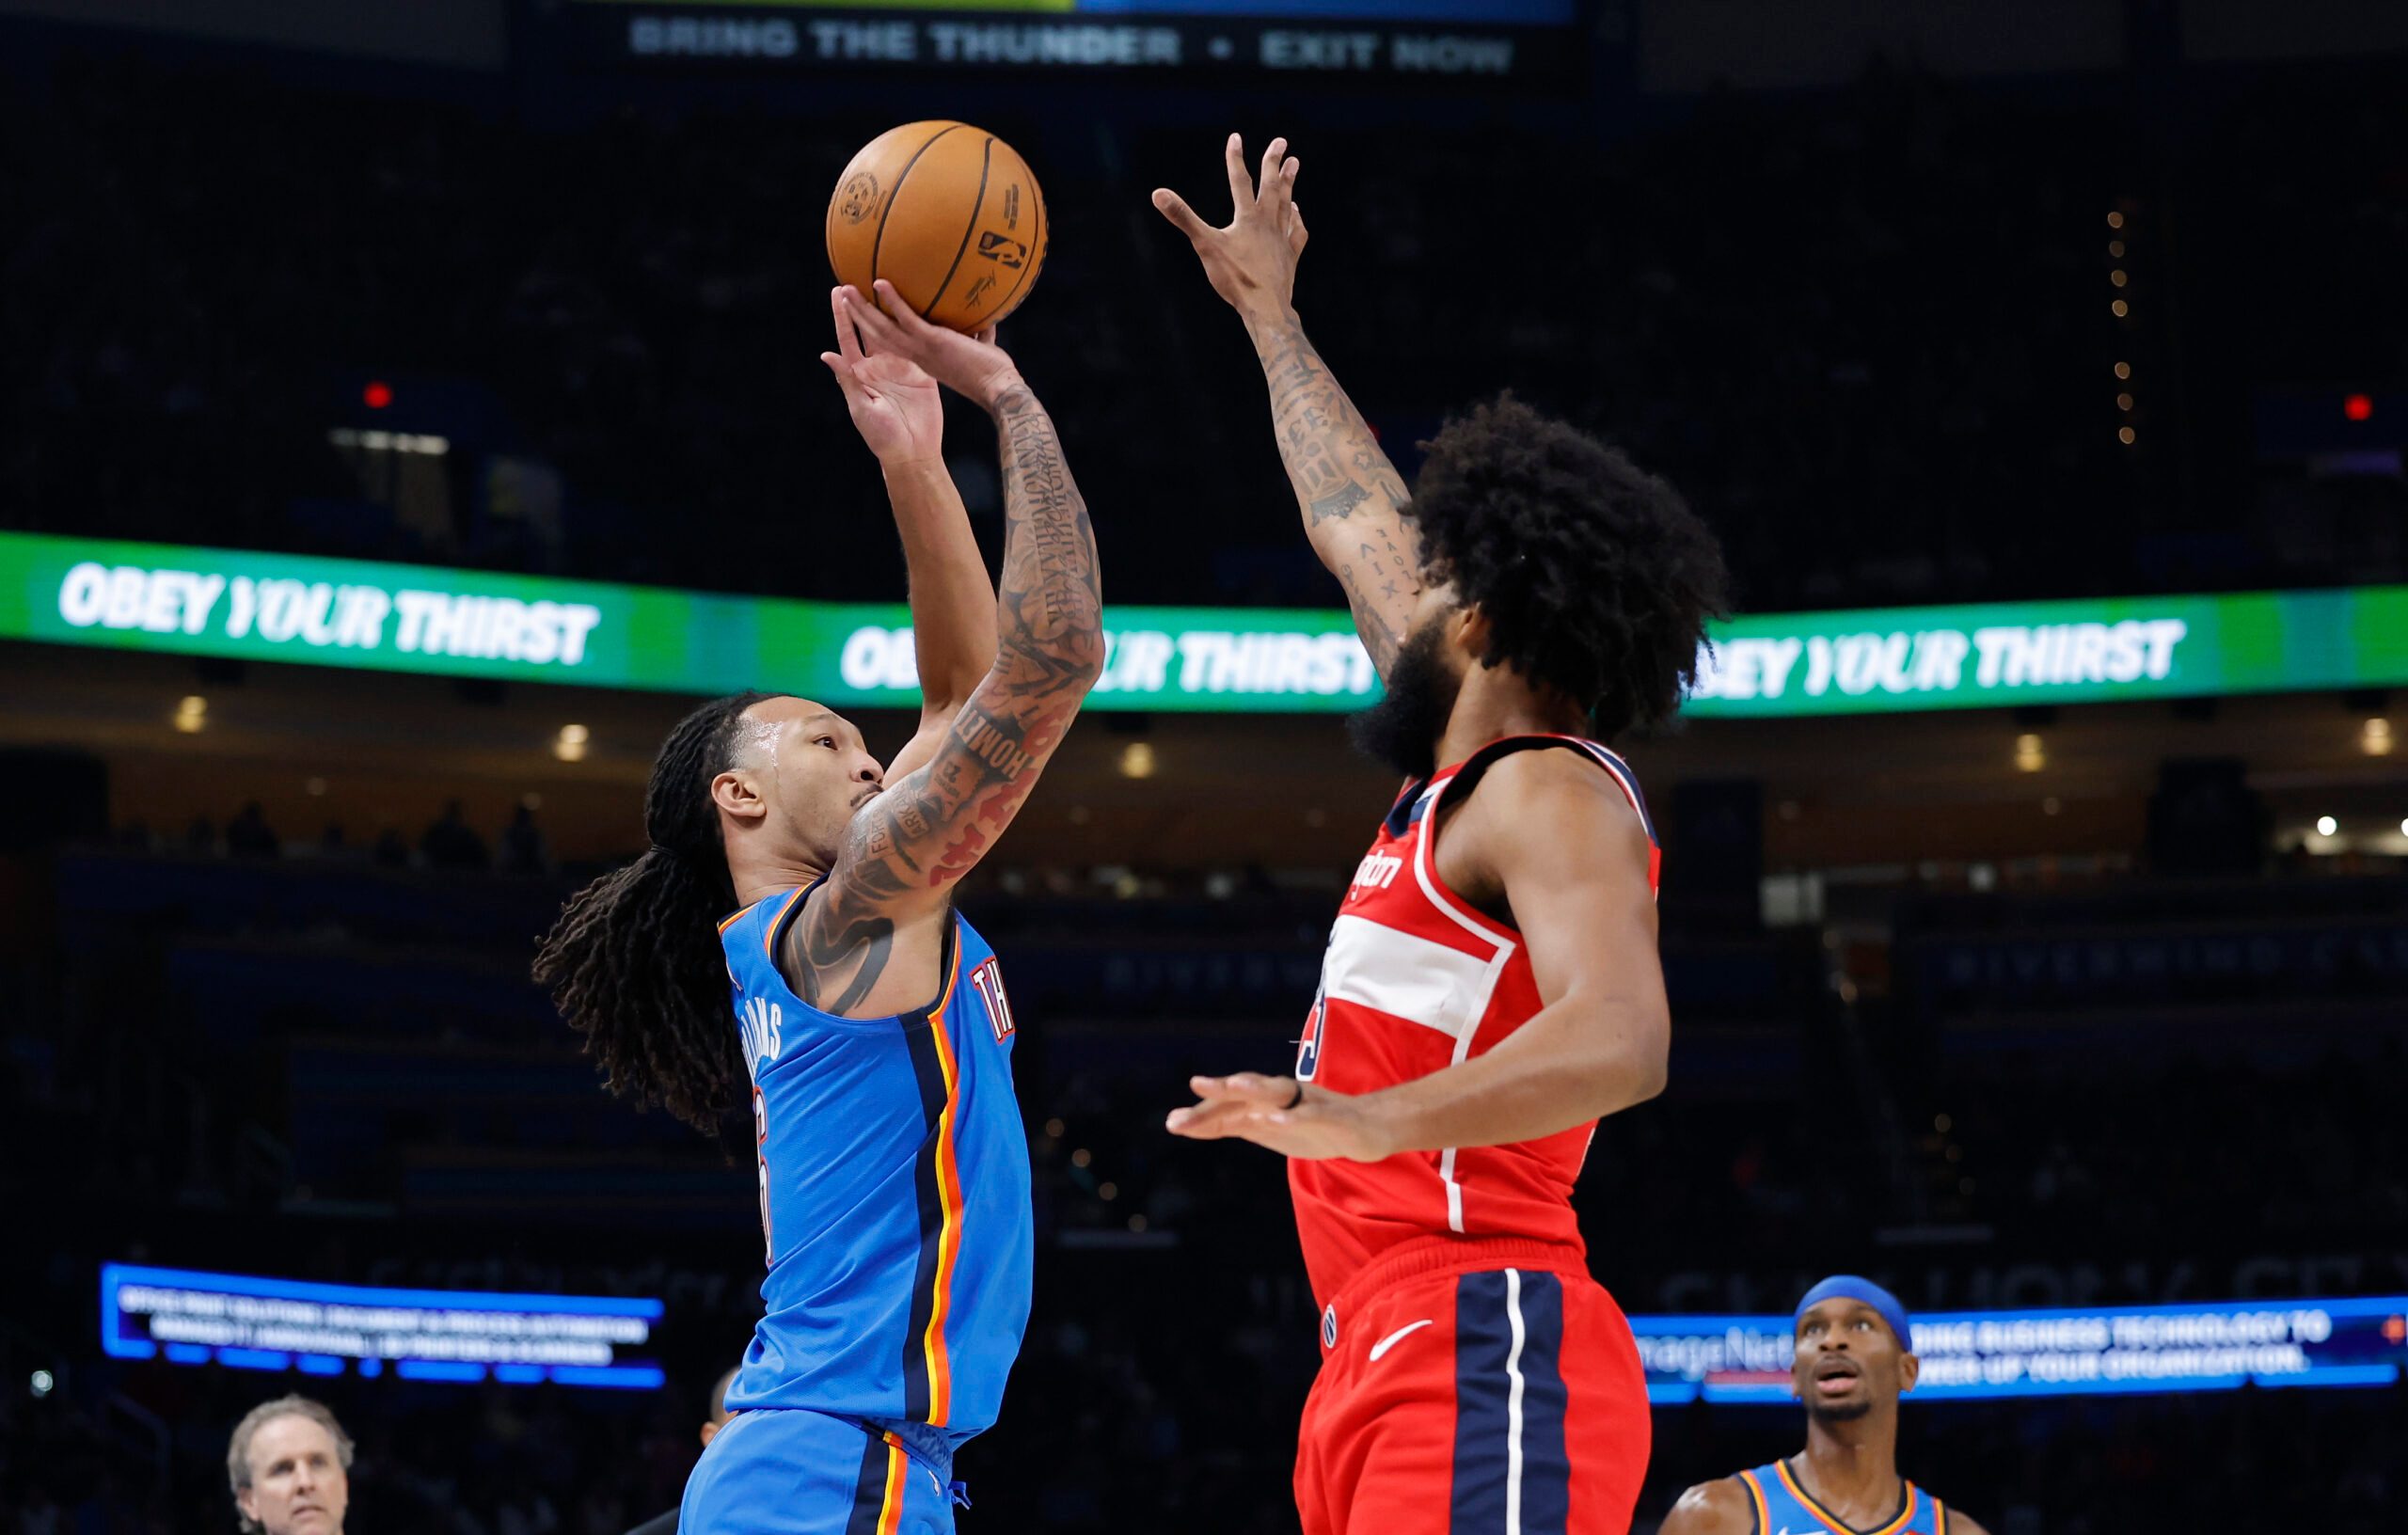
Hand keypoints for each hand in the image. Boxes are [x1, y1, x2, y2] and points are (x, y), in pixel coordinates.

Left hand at [821, 287, 944, 465]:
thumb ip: (847, 380)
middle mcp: (879, 366)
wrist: (913, 452)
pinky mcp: (922, 372)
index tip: (839, 292)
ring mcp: (901, 367)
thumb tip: (826, 354)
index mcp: (860, 374)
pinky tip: (918, 307)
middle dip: (863, 304)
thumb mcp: (862, 408)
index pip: (848, 338)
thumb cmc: (882, 437)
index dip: (843, 316)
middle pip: (869, 328)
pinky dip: (917, 327)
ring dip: (889, 309)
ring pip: (893, 332)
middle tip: (858, 278)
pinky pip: (919, 345)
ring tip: (886, 283)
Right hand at [837, 281, 1020, 411]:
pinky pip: (905, 319)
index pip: (891, 342)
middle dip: (858, 316)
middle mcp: (915, 355)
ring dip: (862, 308)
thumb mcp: (979, 347)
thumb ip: (977, 332)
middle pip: (876, 335)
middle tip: (843, 296)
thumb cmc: (993, 372)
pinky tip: (879, 283)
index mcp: (922, 358)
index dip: (875, 327)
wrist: (998, 389)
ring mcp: (921, 349)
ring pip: (882, 327)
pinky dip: (891, 301)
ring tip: (845, 289)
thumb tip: (985, 316)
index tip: (864, 312)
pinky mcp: (931, 342)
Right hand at [1152, 133, 1306, 319]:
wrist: (1266, 307)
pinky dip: (1297, 220)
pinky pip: (1296, 232)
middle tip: (1281, 142)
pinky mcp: (1290, 257)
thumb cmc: (1235, 278)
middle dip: (1274, 163)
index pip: (1239, 181)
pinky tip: (1297, 213)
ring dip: (1289, 185)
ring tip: (1293, 167)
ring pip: (1287, 205)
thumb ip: (1183, 217)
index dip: (1235, 158)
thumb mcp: (1205, 246)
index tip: (1235, 137)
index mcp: (1247, 218)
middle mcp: (1268, 224)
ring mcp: (1281, 240)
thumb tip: (1158, 193)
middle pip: (1272, 187)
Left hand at [1164, 1072, 1391, 1161]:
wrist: (1369, 1129)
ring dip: (1257, 1085)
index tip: (1174, 1122)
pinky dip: (1294, 1114)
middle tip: (1195, 1084)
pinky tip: (1276, 1118)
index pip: (1231, 1108)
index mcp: (1268, 1102)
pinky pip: (1311, 1113)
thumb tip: (1191, 1123)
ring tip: (1233, 1085)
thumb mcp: (1269, 1129)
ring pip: (1279, 1091)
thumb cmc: (1315, 1126)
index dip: (1204, 1115)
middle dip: (1222, 1089)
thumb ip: (1233, 1124)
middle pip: (1249, 1090)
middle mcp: (1285, 1096)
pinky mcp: (1333, 1115)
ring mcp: (1309, 1103)